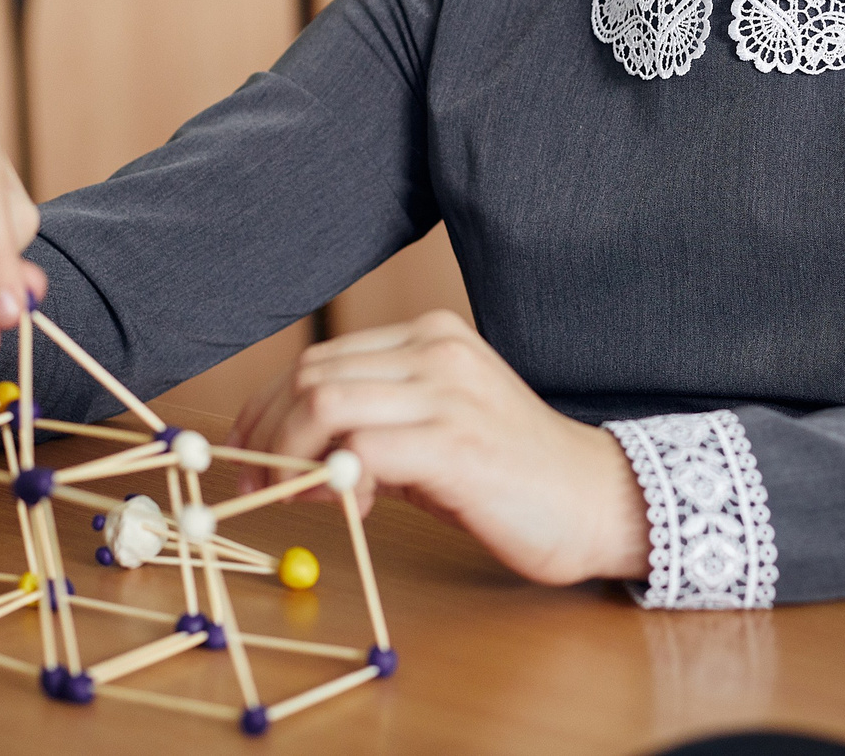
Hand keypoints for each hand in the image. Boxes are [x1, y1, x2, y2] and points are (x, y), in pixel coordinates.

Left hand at [230, 311, 649, 587]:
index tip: (247, 455)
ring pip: (323, 402)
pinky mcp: (456, 441)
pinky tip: (361, 508)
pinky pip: (361, 449)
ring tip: (302, 495)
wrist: (597, 500)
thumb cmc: (513, 474)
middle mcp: (436, 349)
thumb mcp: (435, 431)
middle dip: (265, 434)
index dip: (265, 409)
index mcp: (431, 336)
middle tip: (258, 485)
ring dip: (290, 456)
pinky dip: (339, 482)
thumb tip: (285, 451)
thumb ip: (371, 428)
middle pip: (310, 375)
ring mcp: (447, 391)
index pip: (318, 359)